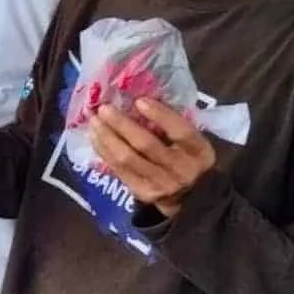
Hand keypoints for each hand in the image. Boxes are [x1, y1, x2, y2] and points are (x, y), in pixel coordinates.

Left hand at [88, 98, 214, 217]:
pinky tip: (94, 137)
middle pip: (146, 145)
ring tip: (94, 120)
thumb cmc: (186, 156)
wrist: (189, 195)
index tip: (139, 101)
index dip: (160, 116)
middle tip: (104, 108)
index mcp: (199, 151)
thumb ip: (172, 123)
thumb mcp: (190, 141)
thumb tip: (138, 98)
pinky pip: (118, 170)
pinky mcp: (143, 193)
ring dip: (107, 137)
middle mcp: (182, 170)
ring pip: (127, 158)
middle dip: (122, 124)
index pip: (181, 132)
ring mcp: (162, 184)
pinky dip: (103, 151)